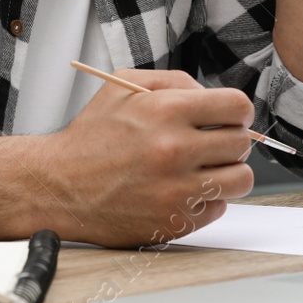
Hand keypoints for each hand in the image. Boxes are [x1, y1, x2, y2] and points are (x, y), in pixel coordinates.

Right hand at [31, 68, 254, 247]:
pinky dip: (207, 200)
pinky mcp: (175, 221)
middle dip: (231, 140)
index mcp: (166, 111)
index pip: (238, 107)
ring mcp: (177, 189)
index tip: (229, 118)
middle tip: (211, 143)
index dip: (237, 111)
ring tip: (203, 168)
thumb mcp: (124, 87)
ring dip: (227, 172)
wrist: (59, 187)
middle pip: (243, 143)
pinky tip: (182, 190)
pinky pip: (219, 208)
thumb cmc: (90, 138)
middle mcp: (175, 149)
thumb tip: (211, 95)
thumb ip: (174, 81)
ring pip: (241, 179)